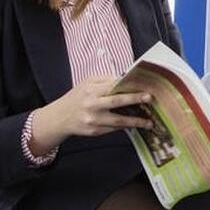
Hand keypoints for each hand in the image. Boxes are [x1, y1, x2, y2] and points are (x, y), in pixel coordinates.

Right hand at [30, 77, 153, 156]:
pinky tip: (136, 124)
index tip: (144, 85)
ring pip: (118, 121)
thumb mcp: (87, 83)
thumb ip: (106, 80)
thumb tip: (127, 78)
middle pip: (117, 102)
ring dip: (136, 121)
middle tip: (150, 98)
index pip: (113, 86)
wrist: (59, 118)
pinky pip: (114, 129)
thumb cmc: (77, 97)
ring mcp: (93, 120)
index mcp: (91, 90)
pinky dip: (126, 126)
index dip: (129, 86)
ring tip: (150, 122)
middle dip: (135, 99)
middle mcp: (92, 105)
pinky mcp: (95, 131)